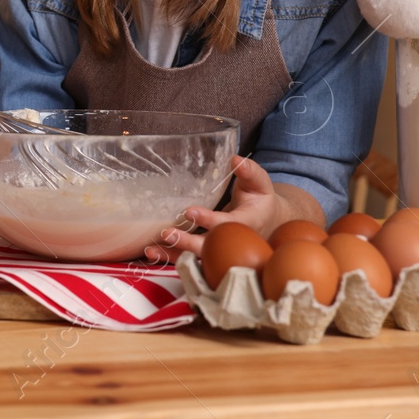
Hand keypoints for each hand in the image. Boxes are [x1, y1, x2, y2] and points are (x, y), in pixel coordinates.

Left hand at [143, 155, 316, 262]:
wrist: (267, 222)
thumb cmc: (259, 200)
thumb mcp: (260, 184)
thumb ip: (250, 172)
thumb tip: (236, 160)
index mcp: (248, 224)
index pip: (228, 224)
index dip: (209, 220)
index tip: (190, 211)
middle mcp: (234, 243)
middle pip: (211, 248)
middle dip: (188, 243)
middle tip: (167, 233)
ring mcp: (221, 251)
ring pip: (197, 257)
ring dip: (174, 253)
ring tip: (150, 250)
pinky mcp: (210, 254)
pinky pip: (190, 258)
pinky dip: (171, 257)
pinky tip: (151, 253)